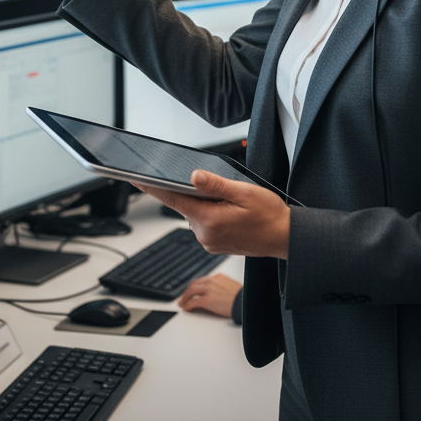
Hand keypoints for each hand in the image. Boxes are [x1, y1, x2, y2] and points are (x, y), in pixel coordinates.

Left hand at [139, 170, 289, 259]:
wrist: (285, 238)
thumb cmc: (269, 215)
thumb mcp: (245, 192)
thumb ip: (216, 185)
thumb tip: (194, 176)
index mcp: (209, 219)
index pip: (173, 199)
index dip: (152, 188)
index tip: (135, 179)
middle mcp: (205, 234)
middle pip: (184, 205)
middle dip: (191, 191)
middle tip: (216, 186)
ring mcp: (209, 241)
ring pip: (195, 213)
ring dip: (203, 203)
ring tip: (230, 201)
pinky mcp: (214, 243)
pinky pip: (204, 223)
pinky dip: (209, 213)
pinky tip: (229, 211)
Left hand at [178, 273, 242, 317]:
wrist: (244, 303)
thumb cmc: (241, 298)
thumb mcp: (231, 286)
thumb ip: (222, 286)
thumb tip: (216, 292)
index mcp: (218, 277)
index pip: (202, 280)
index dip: (194, 286)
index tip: (191, 291)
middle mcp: (212, 281)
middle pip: (194, 284)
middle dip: (187, 291)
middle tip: (183, 298)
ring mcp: (208, 290)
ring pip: (191, 291)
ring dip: (185, 298)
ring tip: (182, 303)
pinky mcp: (207, 300)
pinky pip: (193, 302)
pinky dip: (188, 305)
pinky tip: (186, 308)